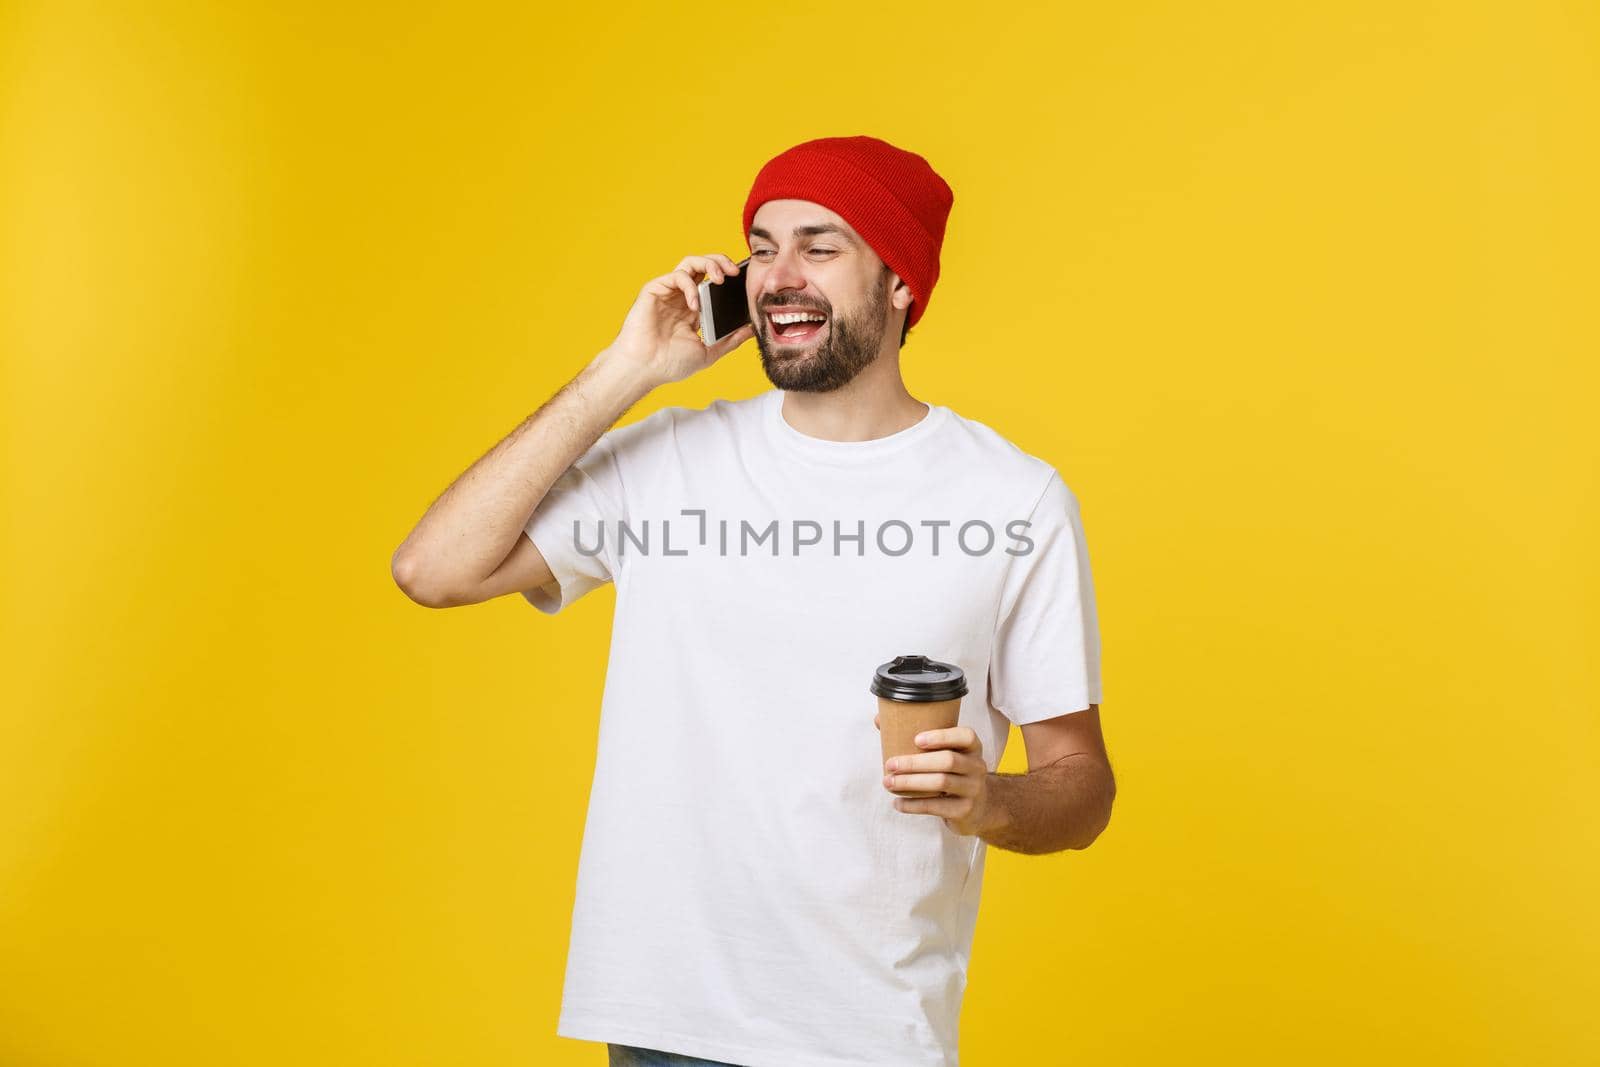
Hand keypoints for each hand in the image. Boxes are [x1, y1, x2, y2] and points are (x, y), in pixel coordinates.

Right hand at [604, 254, 755, 387]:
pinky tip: (695, 304)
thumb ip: (731, 340)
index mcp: (694, 309)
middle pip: (704, 266)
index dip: (728, 276)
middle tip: (735, 272)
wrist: (644, 369)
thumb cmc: (670, 364)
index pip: (714, 283)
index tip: (746, 281)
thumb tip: (752, 330)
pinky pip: (677, 276)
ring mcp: (669, 292)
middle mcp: (682, 297)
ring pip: (690, 263)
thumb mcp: (709, 352)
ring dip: (709, 264)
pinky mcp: (655, 290)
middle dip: (721, 262)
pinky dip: (689, 286)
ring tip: (720, 277)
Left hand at [875, 715, 994, 836]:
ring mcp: (973, 789)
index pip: (965, 736)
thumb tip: (879, 720)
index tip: (916, 739)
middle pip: (948, 760)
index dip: (942, 736)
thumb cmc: (953, 772)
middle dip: (915, 762)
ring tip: (888, 782)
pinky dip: (914, 805)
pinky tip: (898, 803)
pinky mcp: (964, 810)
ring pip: (941, 782)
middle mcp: (976, 766)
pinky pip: (936, 807)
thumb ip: (918, 736)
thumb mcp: (947, 753)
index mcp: (972, 747)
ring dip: (910, 782)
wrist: (979, 807)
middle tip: (890, 764)